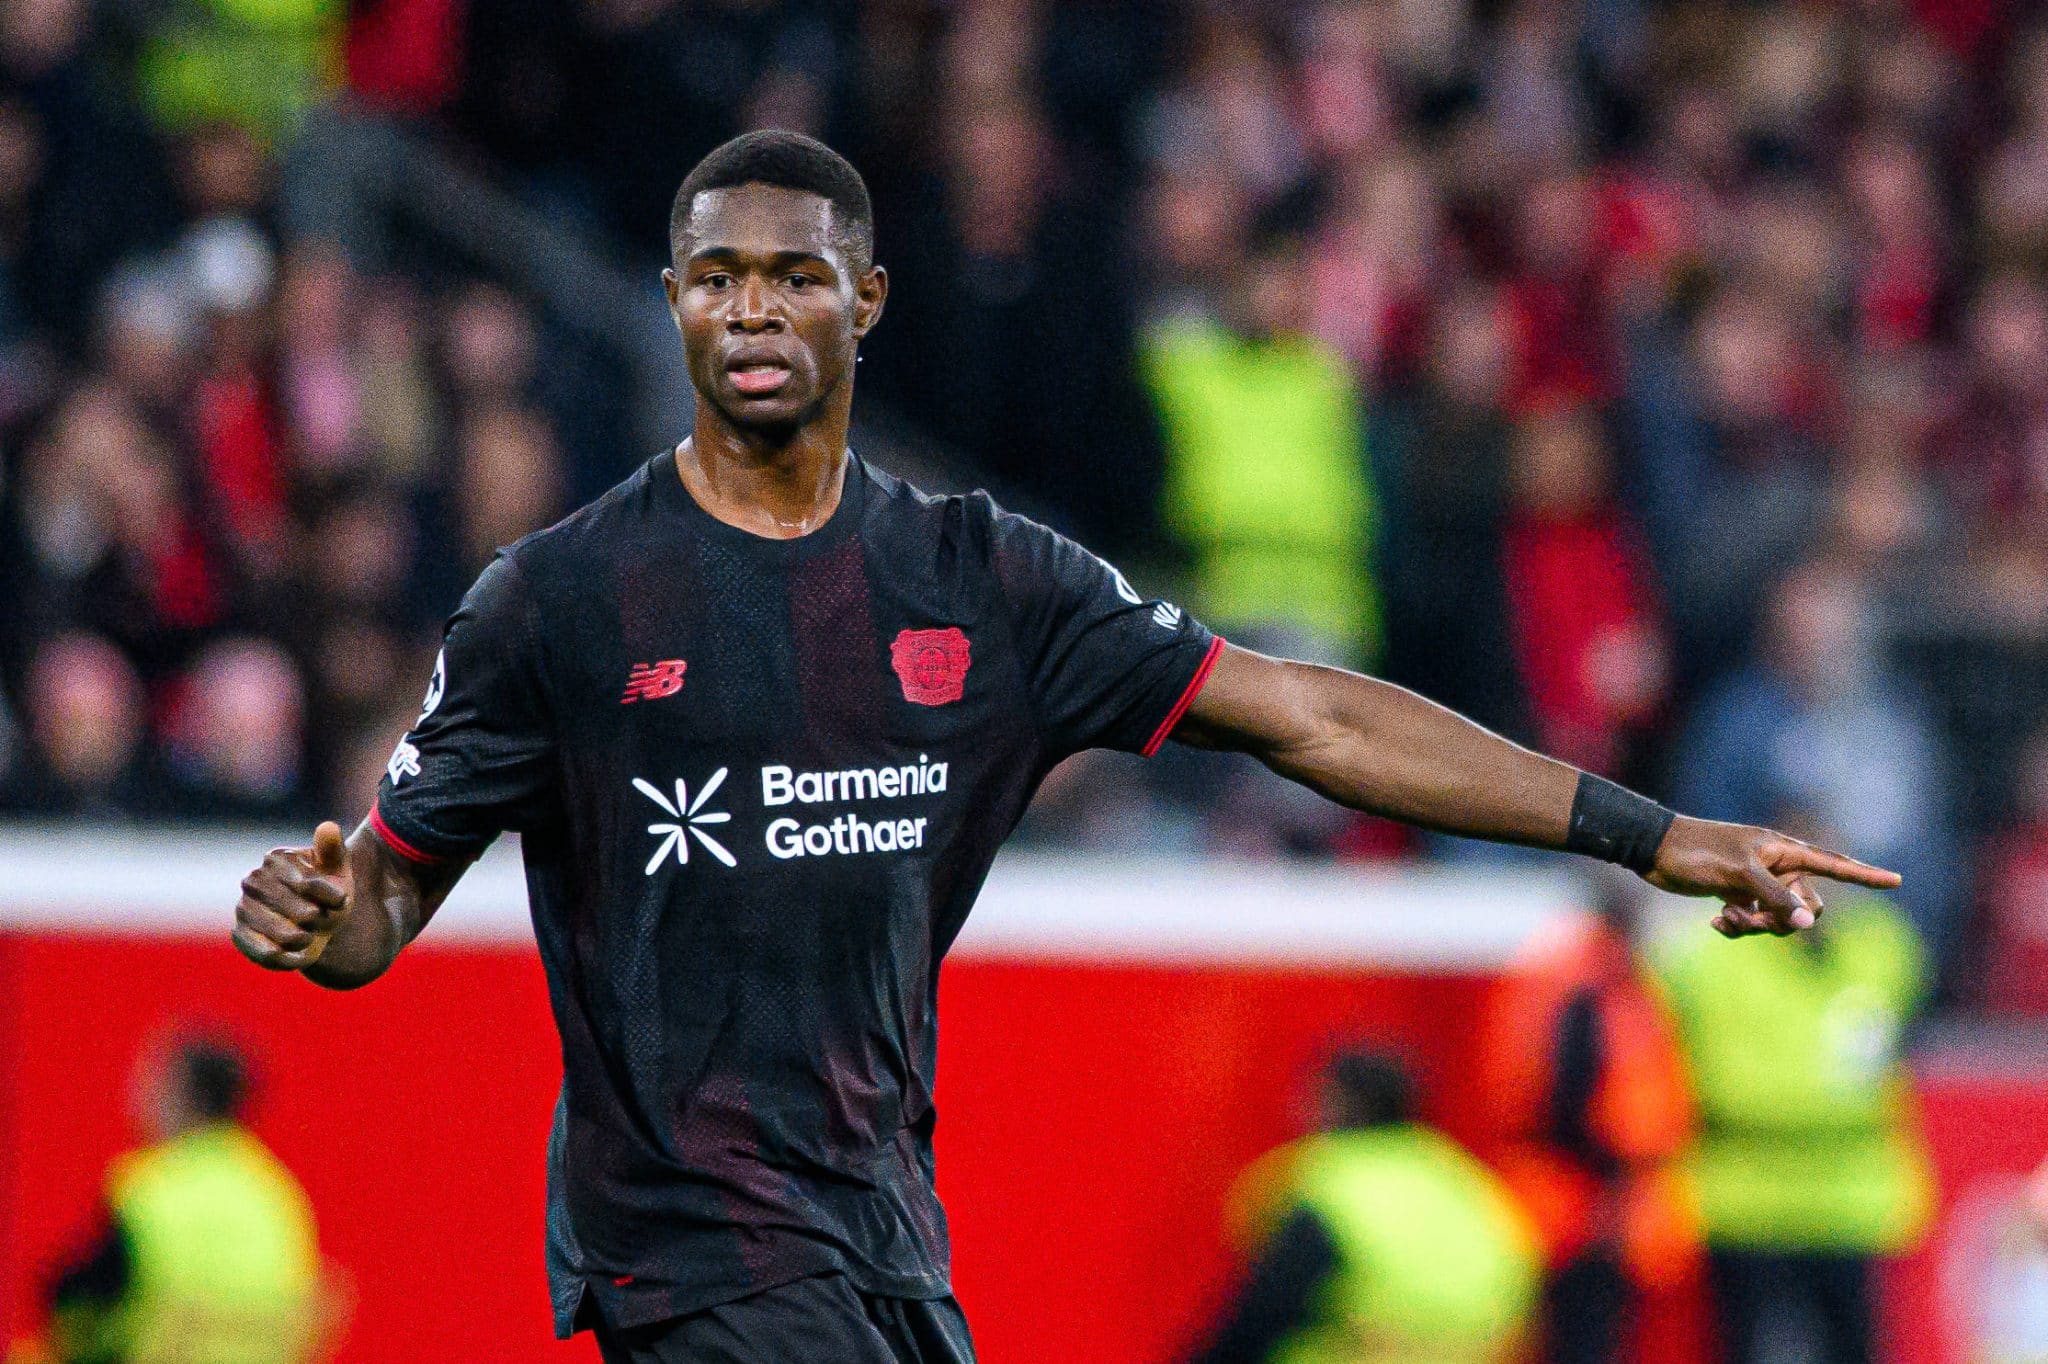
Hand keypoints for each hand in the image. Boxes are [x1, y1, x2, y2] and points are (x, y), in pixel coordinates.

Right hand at [232, 822, 353, 969]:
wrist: (316, 919)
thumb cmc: (329, 889)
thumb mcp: (337, 867)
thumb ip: (332, 849)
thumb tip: (328, 828)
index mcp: (276, 859)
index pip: (310, 886)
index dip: (333, 899)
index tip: (341, 900)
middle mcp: (253, 881)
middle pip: (303, 914)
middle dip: (321, 921)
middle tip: (321, 919)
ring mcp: (243, 908)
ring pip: (287, 936)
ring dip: (309, 940)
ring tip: (311, 934)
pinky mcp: (240, 934)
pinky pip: (266, 954)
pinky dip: (289, 959)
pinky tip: (299, 955)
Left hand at [1644, 815, 1900, 937]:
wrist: (1654, 852)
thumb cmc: (1698, 853)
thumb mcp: (1739, 876)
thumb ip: (1777, 899)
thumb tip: (1810, 924)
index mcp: (1784, 851)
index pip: (1834, 865)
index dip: (1865, 875)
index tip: (1898, 879)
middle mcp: (1777, 867)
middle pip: (1808, 907)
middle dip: (1784, 920)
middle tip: (1750, 916)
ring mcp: (1759, 884)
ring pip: (1781, 920)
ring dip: (1757, 927)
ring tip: (1727, 919)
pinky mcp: (1739, 897)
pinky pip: (1755, 924)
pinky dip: (1739, 927)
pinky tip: (1716, 923)